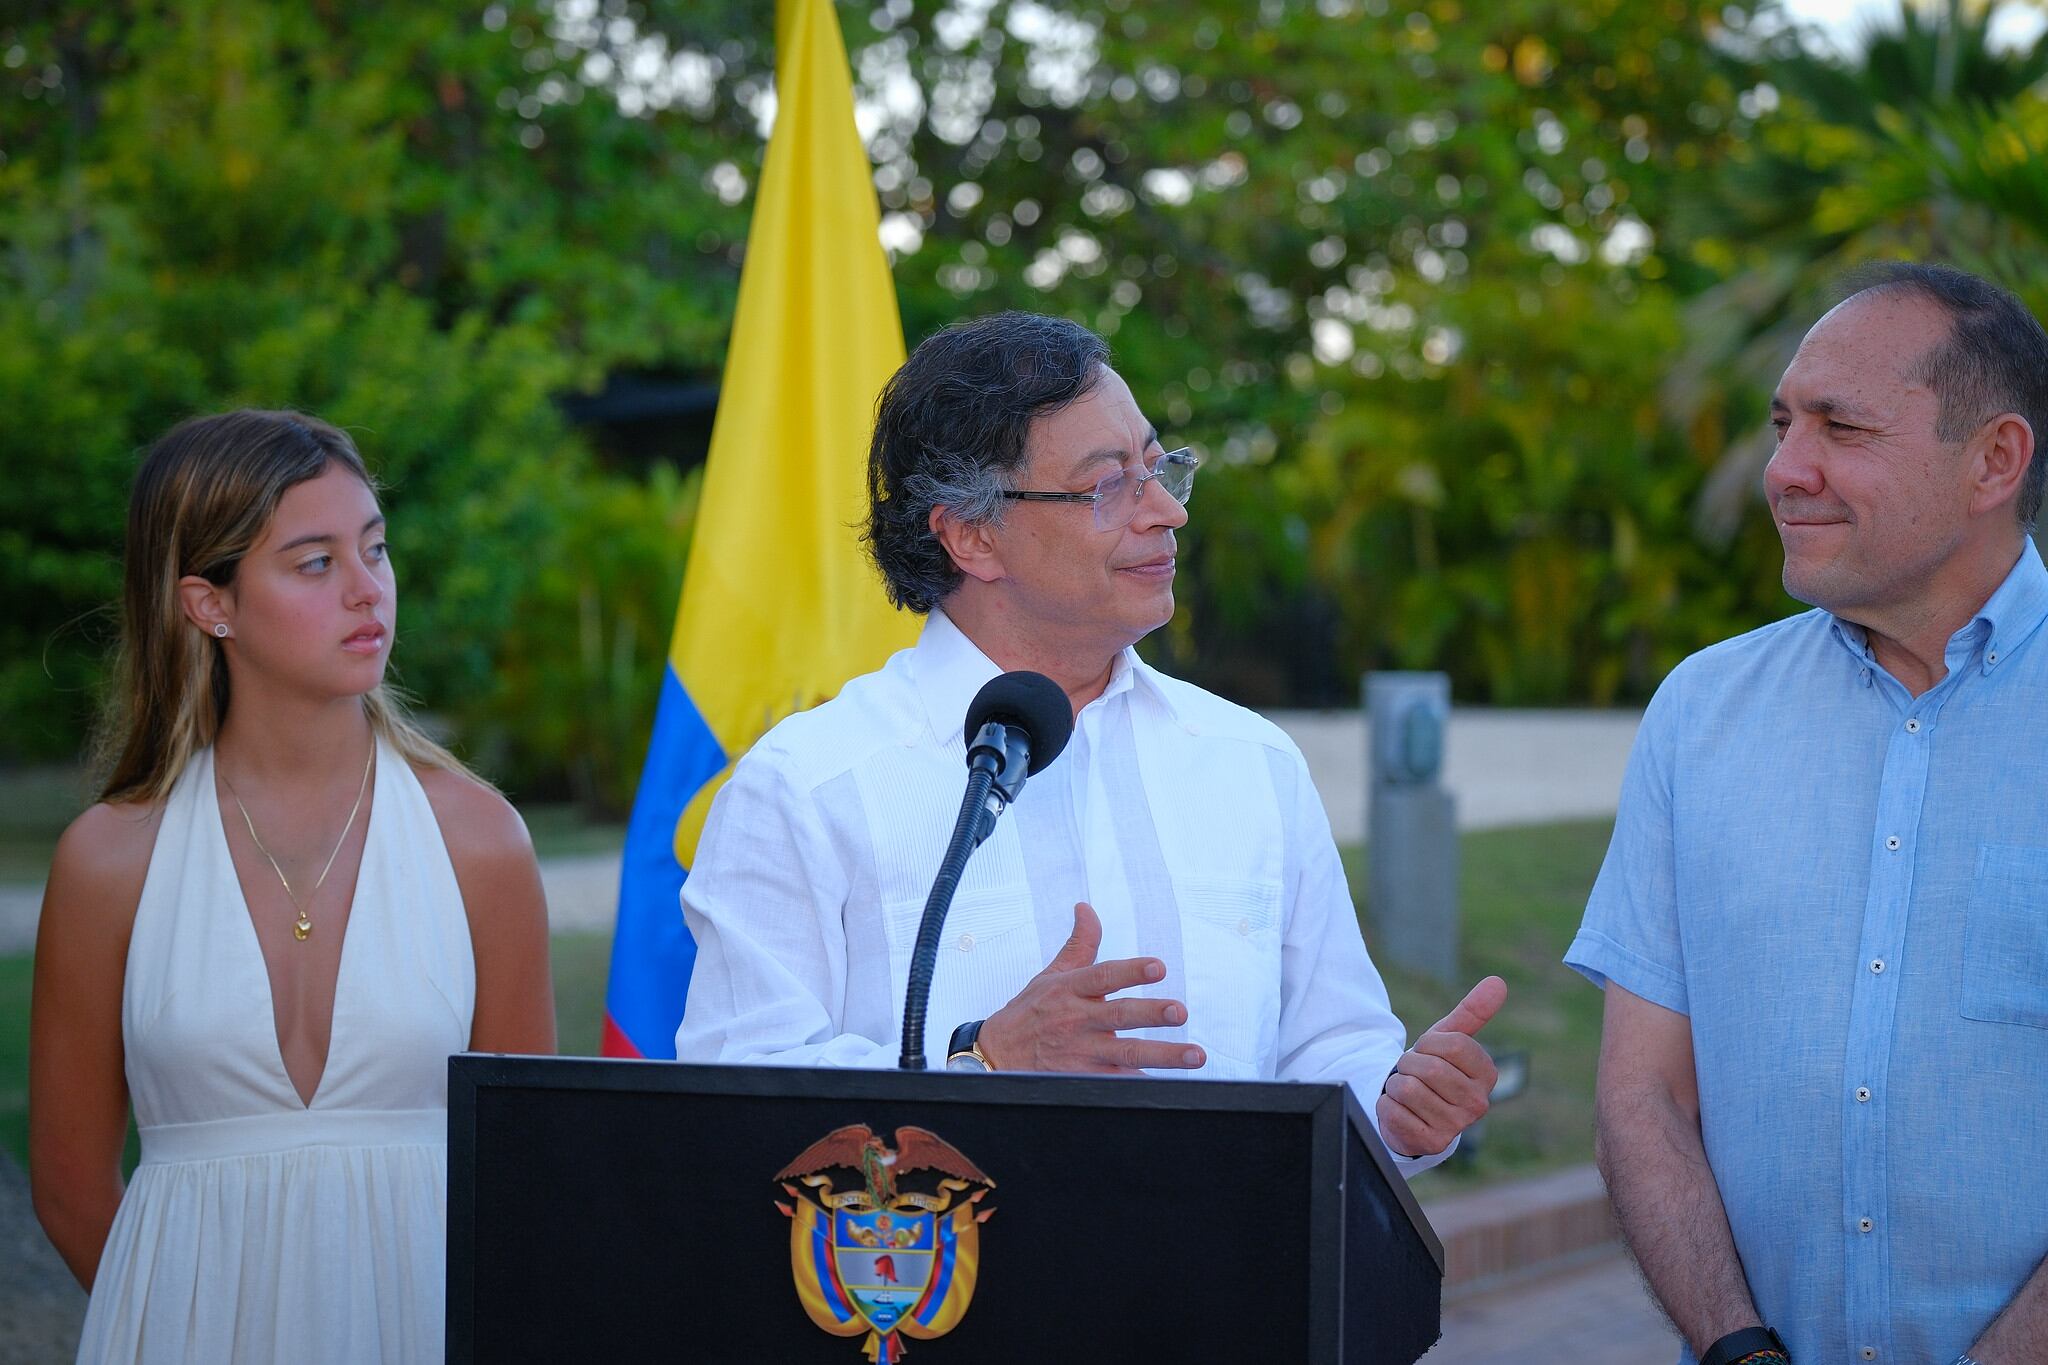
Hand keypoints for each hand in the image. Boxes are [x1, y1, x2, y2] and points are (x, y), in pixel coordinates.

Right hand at [977, 902, 1206, 1073]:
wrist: (995, 1057)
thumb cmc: (1029, 1012)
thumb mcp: (1050, 975)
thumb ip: (1079, 944)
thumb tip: (1086, 908)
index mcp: (1070, 989)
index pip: (1104, 976)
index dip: (1131, 971)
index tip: (1159, 967)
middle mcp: (1077, 1020)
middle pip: (1119, 1015)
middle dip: (1151, 1014)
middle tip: (1180, 1011)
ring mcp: (1081, 1053)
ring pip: (1127, 1054)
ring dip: (1163, 1056)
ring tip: (1195, 1055)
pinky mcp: (1082, 1079)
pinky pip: (1118, 1084)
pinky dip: (1141, 1085)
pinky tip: (1169, 1088)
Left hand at [1376, 975, 1506, 1158]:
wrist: (1413, 1110)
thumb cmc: (1434, 1069)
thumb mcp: (1448, 1039)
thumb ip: (1472, 1011)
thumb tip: (1498, 982)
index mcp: (1487, 1074)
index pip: (1451, 1044)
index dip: (1428, 1043)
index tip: (1427, 1051)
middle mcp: (1478, 1103)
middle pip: (1428, 1068)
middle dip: (1408, 1064)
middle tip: (1413, 1073)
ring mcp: (1456, 1126)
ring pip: (1407, 1089)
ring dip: (1395, 1085)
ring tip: (1406, 1091)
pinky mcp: (1431, 1143)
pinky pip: (1394, 1112)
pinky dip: (1387, 1106)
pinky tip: (1400, 1110)